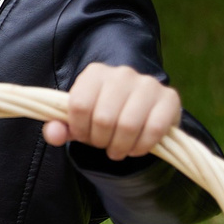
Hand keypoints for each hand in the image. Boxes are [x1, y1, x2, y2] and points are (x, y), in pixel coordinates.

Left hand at [46, 62, 182, 160]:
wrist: (140, 112)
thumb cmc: (103, 115)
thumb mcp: (78, 121)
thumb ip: (60, 127)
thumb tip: (53, 134)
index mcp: (95, 73)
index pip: (79, 105)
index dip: (79, 129)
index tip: (84, 135)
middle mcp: (122, 73)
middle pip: (103, 118)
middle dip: (100, 141)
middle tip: (103, 145)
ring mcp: (148, 84)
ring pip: (128, 125)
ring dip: (120, 146)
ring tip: (117, 150)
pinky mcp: (169, 98)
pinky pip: (154, 129)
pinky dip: (141, 146)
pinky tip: (136, 148)